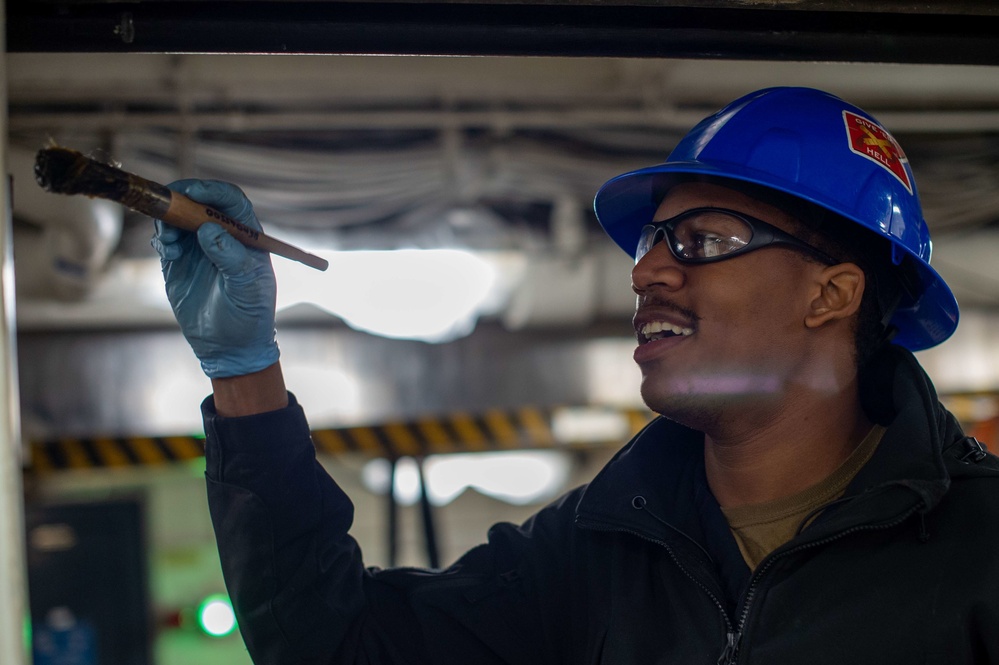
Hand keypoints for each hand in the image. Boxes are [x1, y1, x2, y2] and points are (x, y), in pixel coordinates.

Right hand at [151, 179, 279, 377]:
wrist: (230, 347)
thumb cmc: (249, 316)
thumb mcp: (246, 289)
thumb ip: (231, 258)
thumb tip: (209, 229)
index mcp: (247, 237)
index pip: (230, 201)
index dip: (211, 190)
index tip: (192, 192)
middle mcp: (222, 236)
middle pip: (199, 202)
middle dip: (181, 199)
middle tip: (167, 205)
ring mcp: (199, 248)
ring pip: (178, 218)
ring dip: (169, 221)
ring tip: (171, 243)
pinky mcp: (179, 262)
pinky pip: (165, 239)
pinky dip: (161, 239)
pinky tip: (169, 254)